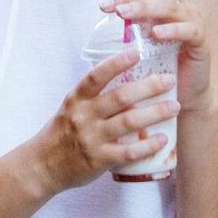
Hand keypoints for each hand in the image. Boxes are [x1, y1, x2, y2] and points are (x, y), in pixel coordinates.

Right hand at [39, 52, 177, 192]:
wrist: (43, 166)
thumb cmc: (61, 134)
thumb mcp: (71, 108)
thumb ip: (94, 97)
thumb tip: (127, 82)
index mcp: (76, 99)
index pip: (96, 76)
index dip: (116, 63)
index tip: (136, 52)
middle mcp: (84, 116)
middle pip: (120, 97)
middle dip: (149, 87)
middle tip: (170, 80)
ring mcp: (91, 138)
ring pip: (129, 122)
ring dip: (155, 113)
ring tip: (174, 107)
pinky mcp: (99, 160)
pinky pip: (128, 152)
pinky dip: (148, 145)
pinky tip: (163, 139)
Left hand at [100, 0, 212, 112]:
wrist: (183, 93)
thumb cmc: (162, 63)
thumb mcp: (142, 36)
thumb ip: (132, 13)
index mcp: (169, 3)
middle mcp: (183, 8)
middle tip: (106, 5)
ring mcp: (194, 23)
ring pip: (170, 7)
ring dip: (145, 8)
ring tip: (124, 14)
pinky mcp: (201, 42)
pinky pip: (188, 30)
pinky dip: (172, 30)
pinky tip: (156, 33)